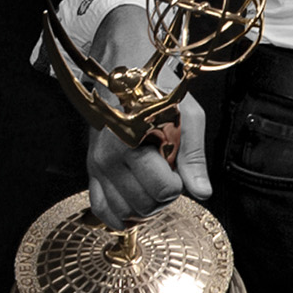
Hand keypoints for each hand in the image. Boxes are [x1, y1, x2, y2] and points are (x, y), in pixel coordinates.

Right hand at [78, 2, 210, 228]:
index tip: (180, 171)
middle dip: (164, 197)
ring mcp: (96, 167)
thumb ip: (194, 156)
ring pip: (122, 212)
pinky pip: (101, 208)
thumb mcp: (189, 116)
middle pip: (143, 204)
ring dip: (145, 208)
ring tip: (155, 187)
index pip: (162, 189)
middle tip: (170, 178)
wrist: (123, 77)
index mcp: (133, 141)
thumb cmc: (159, 92)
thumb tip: (202, 192)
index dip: (179, 185)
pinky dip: (120, 215)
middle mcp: (109, 158)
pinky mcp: (90, 172)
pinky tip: (136, 205)